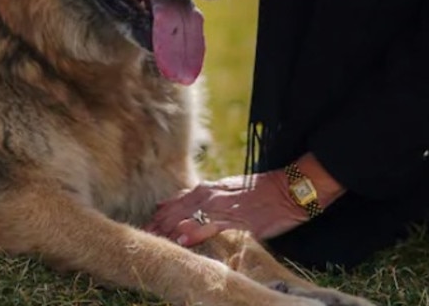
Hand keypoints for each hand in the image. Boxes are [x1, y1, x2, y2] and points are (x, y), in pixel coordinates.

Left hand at [145, 171, 306, 247]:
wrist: (288, 190)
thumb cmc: (260, 191)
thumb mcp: (229, 190)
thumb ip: (206, 198)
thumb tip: (182, 206)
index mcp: (210, 189)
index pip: (176, 202)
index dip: (160, 215)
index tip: (146, 226)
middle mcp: (211, 196)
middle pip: (177, 211)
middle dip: (158, 224)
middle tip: (141, 237)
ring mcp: (223, 207)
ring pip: (188, 217)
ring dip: (168, 229)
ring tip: (152, 239)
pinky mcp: (236, 220)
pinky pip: (211, 226)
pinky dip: (194, 231)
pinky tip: (181, 239)